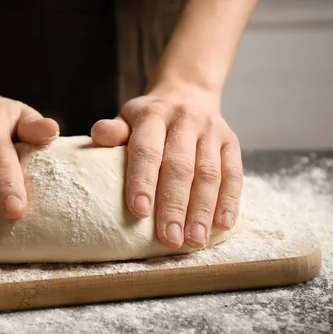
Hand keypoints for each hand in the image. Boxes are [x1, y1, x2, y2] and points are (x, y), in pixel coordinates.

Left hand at [91, 85, 242, 248]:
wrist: (187, 93)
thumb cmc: (150, 118)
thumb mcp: (127, 118)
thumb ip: (114, 131)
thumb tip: (98, 135)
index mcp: (153, 115)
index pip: (147, 150)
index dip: (143, 181)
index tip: (139, 211)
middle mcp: (185, 120)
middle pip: (180, 167)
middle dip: (174, 206)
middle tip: (169, 238)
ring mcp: (212, 131)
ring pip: (209, 174)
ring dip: (202, 210)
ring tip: (195, 240)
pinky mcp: (231, 143)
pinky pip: (234, 174)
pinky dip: (229, 201)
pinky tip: (222, 225)